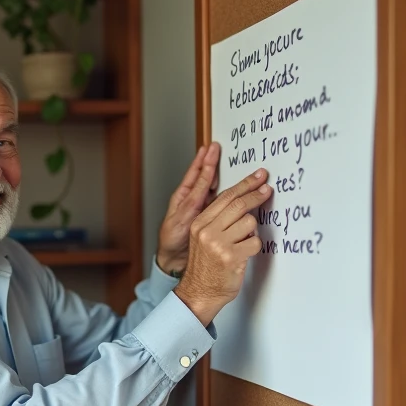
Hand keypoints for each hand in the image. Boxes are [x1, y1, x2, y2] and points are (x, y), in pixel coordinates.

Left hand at [156, 143, 220, 274]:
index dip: (205, 161)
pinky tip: (232, 184)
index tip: (212, 148)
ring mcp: (202, 207)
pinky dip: (225, 191)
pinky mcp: (210, 217)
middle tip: (218, 146)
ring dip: (219, 172)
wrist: (175, 260)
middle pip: (205, 176)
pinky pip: (219, 200)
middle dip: (211, 161)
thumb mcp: (181, 221)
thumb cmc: (173, 241)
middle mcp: (193, 200)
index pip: (197, 175)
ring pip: (214, 186)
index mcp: (183, 198)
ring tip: (223, 156)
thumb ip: (192, 202)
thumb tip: (202, 183)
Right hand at [174, 168, 272, 325]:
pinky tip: (243, 254)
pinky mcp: (231, 257)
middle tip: (267, 189)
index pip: (225, 197)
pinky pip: (254, 242)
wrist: (199, 292)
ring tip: (243, 241)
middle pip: (238, 204)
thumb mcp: (203, 237)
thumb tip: (243, 201)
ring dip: (252, 231)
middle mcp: (207, 231)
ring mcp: (219, 244)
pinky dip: (253, 247)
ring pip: (249, 223)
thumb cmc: (205, 266)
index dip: (245, 184)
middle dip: (256, 195)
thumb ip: (218, 220)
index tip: (259, 177)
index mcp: (200, 223)